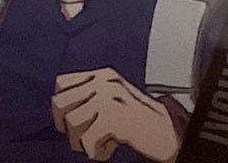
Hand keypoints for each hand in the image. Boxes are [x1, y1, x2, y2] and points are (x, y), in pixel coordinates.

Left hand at [51, 69, 181, 162]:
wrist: (169, 132)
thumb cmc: (141, 120)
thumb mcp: (114, 98)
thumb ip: (91, 95)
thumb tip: (58, 107)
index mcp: (102, 75)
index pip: (62, 83)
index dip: (60, 106)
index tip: (68, 122)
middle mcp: (104, 82)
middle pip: (59, 103)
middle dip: (67, 126)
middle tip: (84, 136)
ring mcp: (110, 97)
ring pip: (71, 124)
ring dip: (82, 141)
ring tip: (99, 143)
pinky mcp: (116, 116)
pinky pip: (88, 141)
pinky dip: (97, 152)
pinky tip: (110, 148)